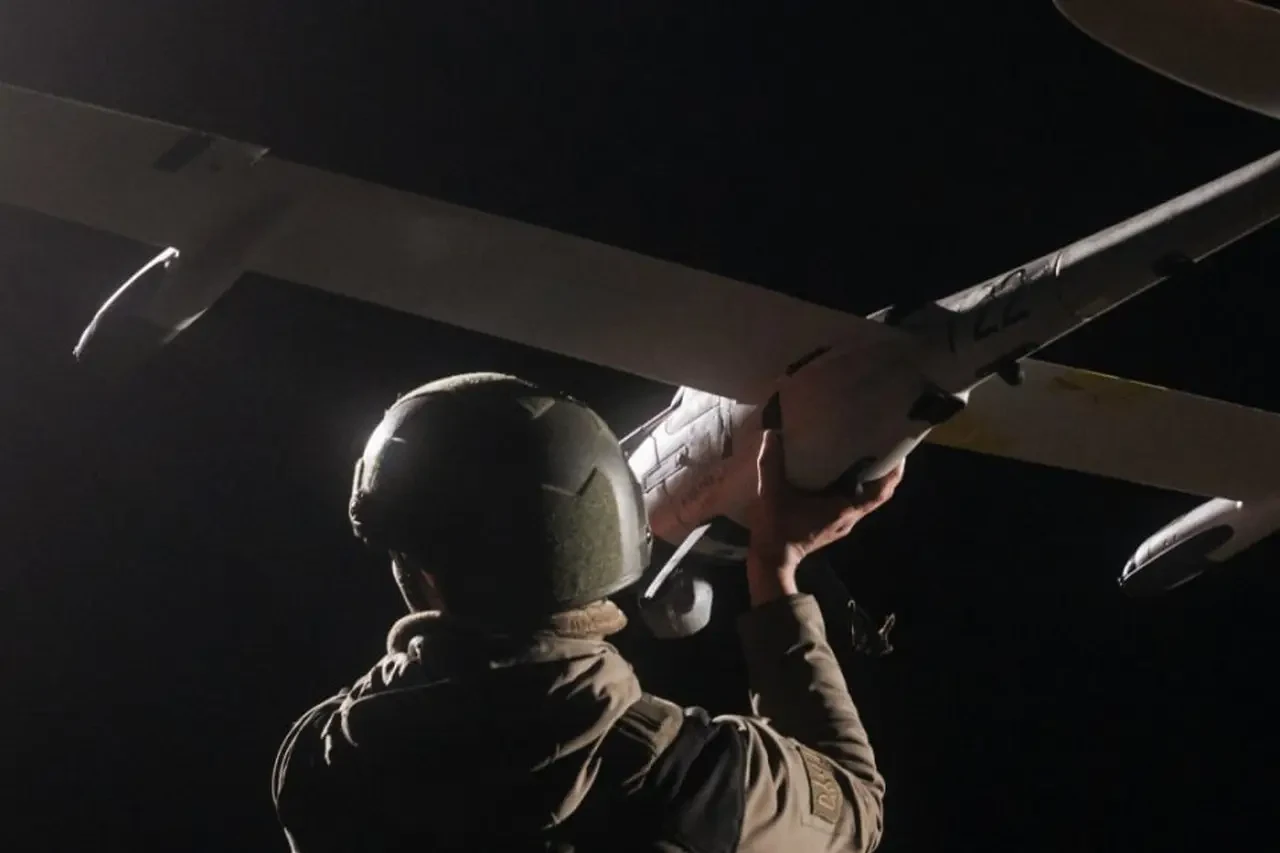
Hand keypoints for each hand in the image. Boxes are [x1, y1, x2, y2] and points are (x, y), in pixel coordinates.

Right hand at [746, 430, 902, 600]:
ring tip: (864, 454)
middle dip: (883, 471)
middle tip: (881, 445)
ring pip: (864, 499)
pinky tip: (840, 473)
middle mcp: (849, 517)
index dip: (893, 473)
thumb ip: (771, 464)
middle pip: (877, 493)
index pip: (880, 493)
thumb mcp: (771, 494)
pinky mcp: (832, 525)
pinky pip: (851, 502)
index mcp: (843, 510)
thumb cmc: (777, 529)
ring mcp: (842, 524)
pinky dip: (853, 487)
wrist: (772, 559)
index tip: (898, 452)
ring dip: (868, 479)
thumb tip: (773, 435)